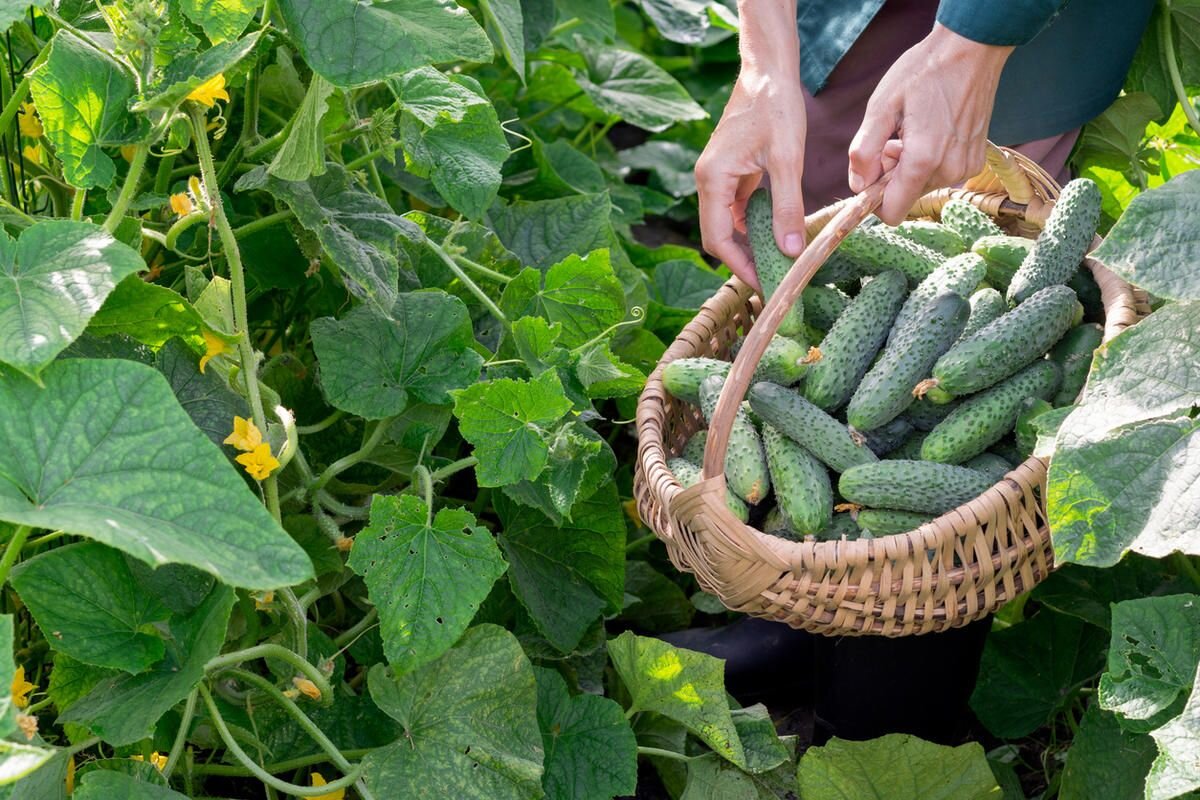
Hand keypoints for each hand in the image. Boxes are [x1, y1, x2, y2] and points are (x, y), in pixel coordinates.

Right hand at [695, 70, 806, 289]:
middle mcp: (707, 180)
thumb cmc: (776, 107)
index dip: (740, 266)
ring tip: (777, 260)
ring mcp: (716, 176)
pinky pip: (736, 208)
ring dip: (748, 244)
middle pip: (717, 235)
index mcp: (712, 179)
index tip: (765, 283)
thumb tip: (790, 251)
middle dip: (742, 260)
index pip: (718, 239)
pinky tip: (776, 231)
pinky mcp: (729, 171)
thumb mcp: (787, 160)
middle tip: (772, 278)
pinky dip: (752, 224)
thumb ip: (787, 207)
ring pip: (726, 224)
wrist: (768, 70)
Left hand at [848, 23, 1013, 224]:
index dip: (874, 199)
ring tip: (913, 130)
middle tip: (894, 138)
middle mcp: (948, 171)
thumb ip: (864, 151)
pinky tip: (931, 130)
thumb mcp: (881, 106)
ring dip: (909, 166)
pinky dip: (929, 160)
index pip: (892, 213)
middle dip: (891, 175)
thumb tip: (858, 185)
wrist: (971, 48)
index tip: (871, 171)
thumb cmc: (923, 72)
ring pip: (922, 186)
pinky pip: (940, 174)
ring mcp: (965, 167)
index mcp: (923, 161)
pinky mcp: (975, 160)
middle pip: (905, 197)